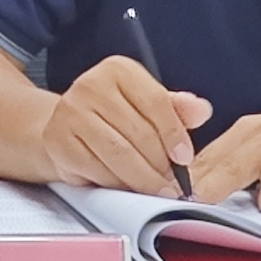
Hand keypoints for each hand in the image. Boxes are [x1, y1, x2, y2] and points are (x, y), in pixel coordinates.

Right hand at [39, 55, 210, 193]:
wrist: (63, 125)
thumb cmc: (110, 115)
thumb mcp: (145, 104)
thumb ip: (175, 108)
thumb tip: (201, 111)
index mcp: (118, 70)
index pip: (156, 102)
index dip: (174, 134)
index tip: (185, 159)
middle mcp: (91, 85)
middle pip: (139, 132)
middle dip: (161, 165)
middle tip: (174, 184)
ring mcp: (71, 113)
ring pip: (119, 154)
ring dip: (144, 179)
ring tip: (158, 190)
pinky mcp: (59, 142)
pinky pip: (97, 170)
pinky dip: (117, 184)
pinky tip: (128, 188)